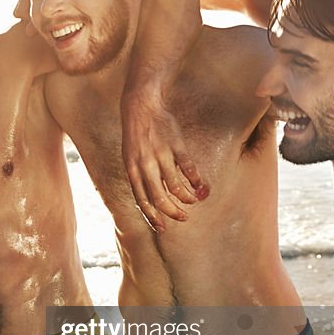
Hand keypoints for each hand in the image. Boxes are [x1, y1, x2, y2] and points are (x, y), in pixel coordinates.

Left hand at [121, 87, 207, 231]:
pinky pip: (188, 169)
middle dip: (172, 212)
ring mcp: (160, 155)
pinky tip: (202, 188)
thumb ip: (140, 177)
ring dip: (187, 198)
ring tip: (193, 201)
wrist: (141, 106)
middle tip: (183, 217)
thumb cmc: (136, 136)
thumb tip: (152, 199)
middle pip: (159, 197)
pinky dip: (196, 181)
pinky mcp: (176, 145)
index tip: (162, 228)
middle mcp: (145, 165)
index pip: (142, 200)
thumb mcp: (131, 158)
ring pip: (175, 186)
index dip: (152, 216)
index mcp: (132, 170)